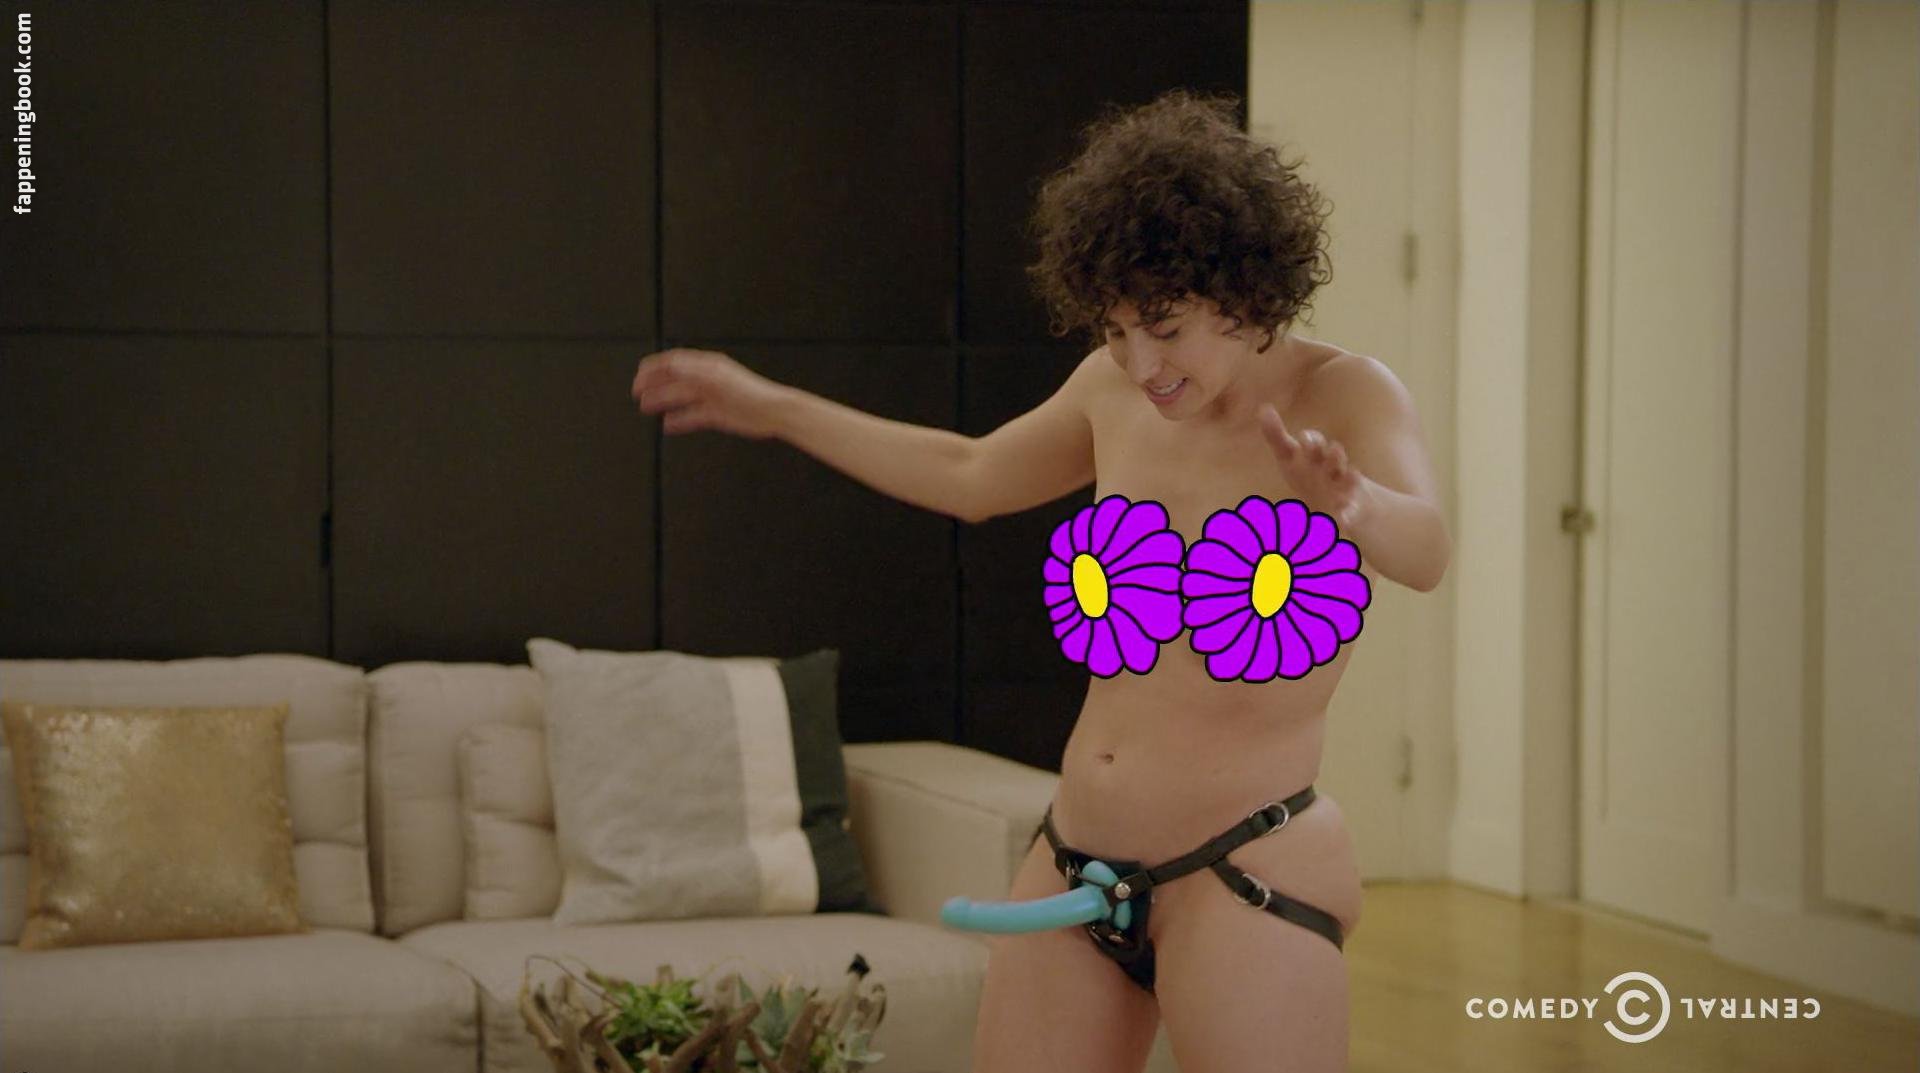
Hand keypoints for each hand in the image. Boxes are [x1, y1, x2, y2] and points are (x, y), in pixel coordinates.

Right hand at [630, 348, 787, 438]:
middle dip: (654, 385)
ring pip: (681, 398)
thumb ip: (692, 372)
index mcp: (707, 366)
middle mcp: (707, 380)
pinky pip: (693, 416)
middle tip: (636, 393)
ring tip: (646, 408)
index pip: (675, 362)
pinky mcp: (717, 415)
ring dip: (663, 401)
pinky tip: (668, 426)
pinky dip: (680, 421)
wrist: (774, 412)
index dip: (655, 367)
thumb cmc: (750, 392)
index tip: (639, 376)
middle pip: (675, 380)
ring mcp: (712, 397)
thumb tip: (670, 365)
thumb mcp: (717, 379)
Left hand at [1257, 404, 1371, 530]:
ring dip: (1350, 477)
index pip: (1314, 443)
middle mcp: (1331, 467)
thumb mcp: (1289, 456)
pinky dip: (1348, 513)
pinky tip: (1344, 518)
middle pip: (1334, 458)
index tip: (1304, 438)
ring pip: (1347, 479)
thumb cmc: (1308, 471)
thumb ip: (1276, 434)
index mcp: (1316, 454)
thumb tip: (1263, 408)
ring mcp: (1341, 486)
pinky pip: (1350, 510)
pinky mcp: (1348, 506)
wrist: (1339, 498)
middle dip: (1333, 454)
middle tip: (1334, 448)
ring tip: (1354, 472)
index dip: (1311, 441)